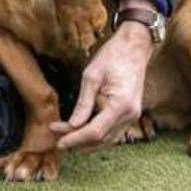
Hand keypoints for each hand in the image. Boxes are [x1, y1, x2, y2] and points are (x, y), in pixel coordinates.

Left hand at [50, 2, 154, 150]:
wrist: (134, 47)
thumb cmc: (111, 56)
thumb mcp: (91, 76)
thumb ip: (83, 103)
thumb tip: (73, 124)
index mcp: (121, 105)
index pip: (95, 131)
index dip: (75, 139)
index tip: (58, 141)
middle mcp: (130, 115)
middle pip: (102, 139)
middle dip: (79, 143)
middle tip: (57, 141)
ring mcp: (133, 116)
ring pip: (109, 139)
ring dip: (88, 142)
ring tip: (66, 140)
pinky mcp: (131, 113)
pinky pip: (114, 131)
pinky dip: (98, 135)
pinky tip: (83, 133)